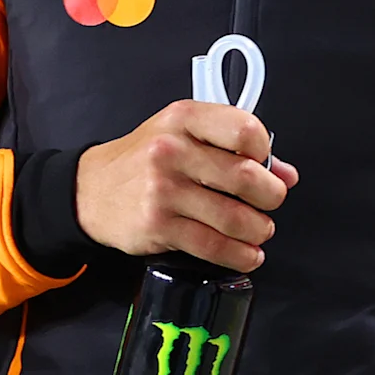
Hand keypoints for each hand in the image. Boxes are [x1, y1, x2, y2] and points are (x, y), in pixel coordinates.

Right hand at [74, 101, 300, 271]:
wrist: (88, 190)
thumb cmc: (143, 160)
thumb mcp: (182, 136)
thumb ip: (233, 149)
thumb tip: (286, 174)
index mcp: (182, 119)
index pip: (244, 129)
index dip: (265, 152)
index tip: (263, 164)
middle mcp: (171, 150)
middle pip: (246, 178)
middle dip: (270, 197)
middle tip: (268, 203)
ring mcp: (162, 190)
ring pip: (235, 218)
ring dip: (258, 230)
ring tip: (258, 230)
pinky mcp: (158, 226)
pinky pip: (214, 246)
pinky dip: (240, 255)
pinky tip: (246, 253)